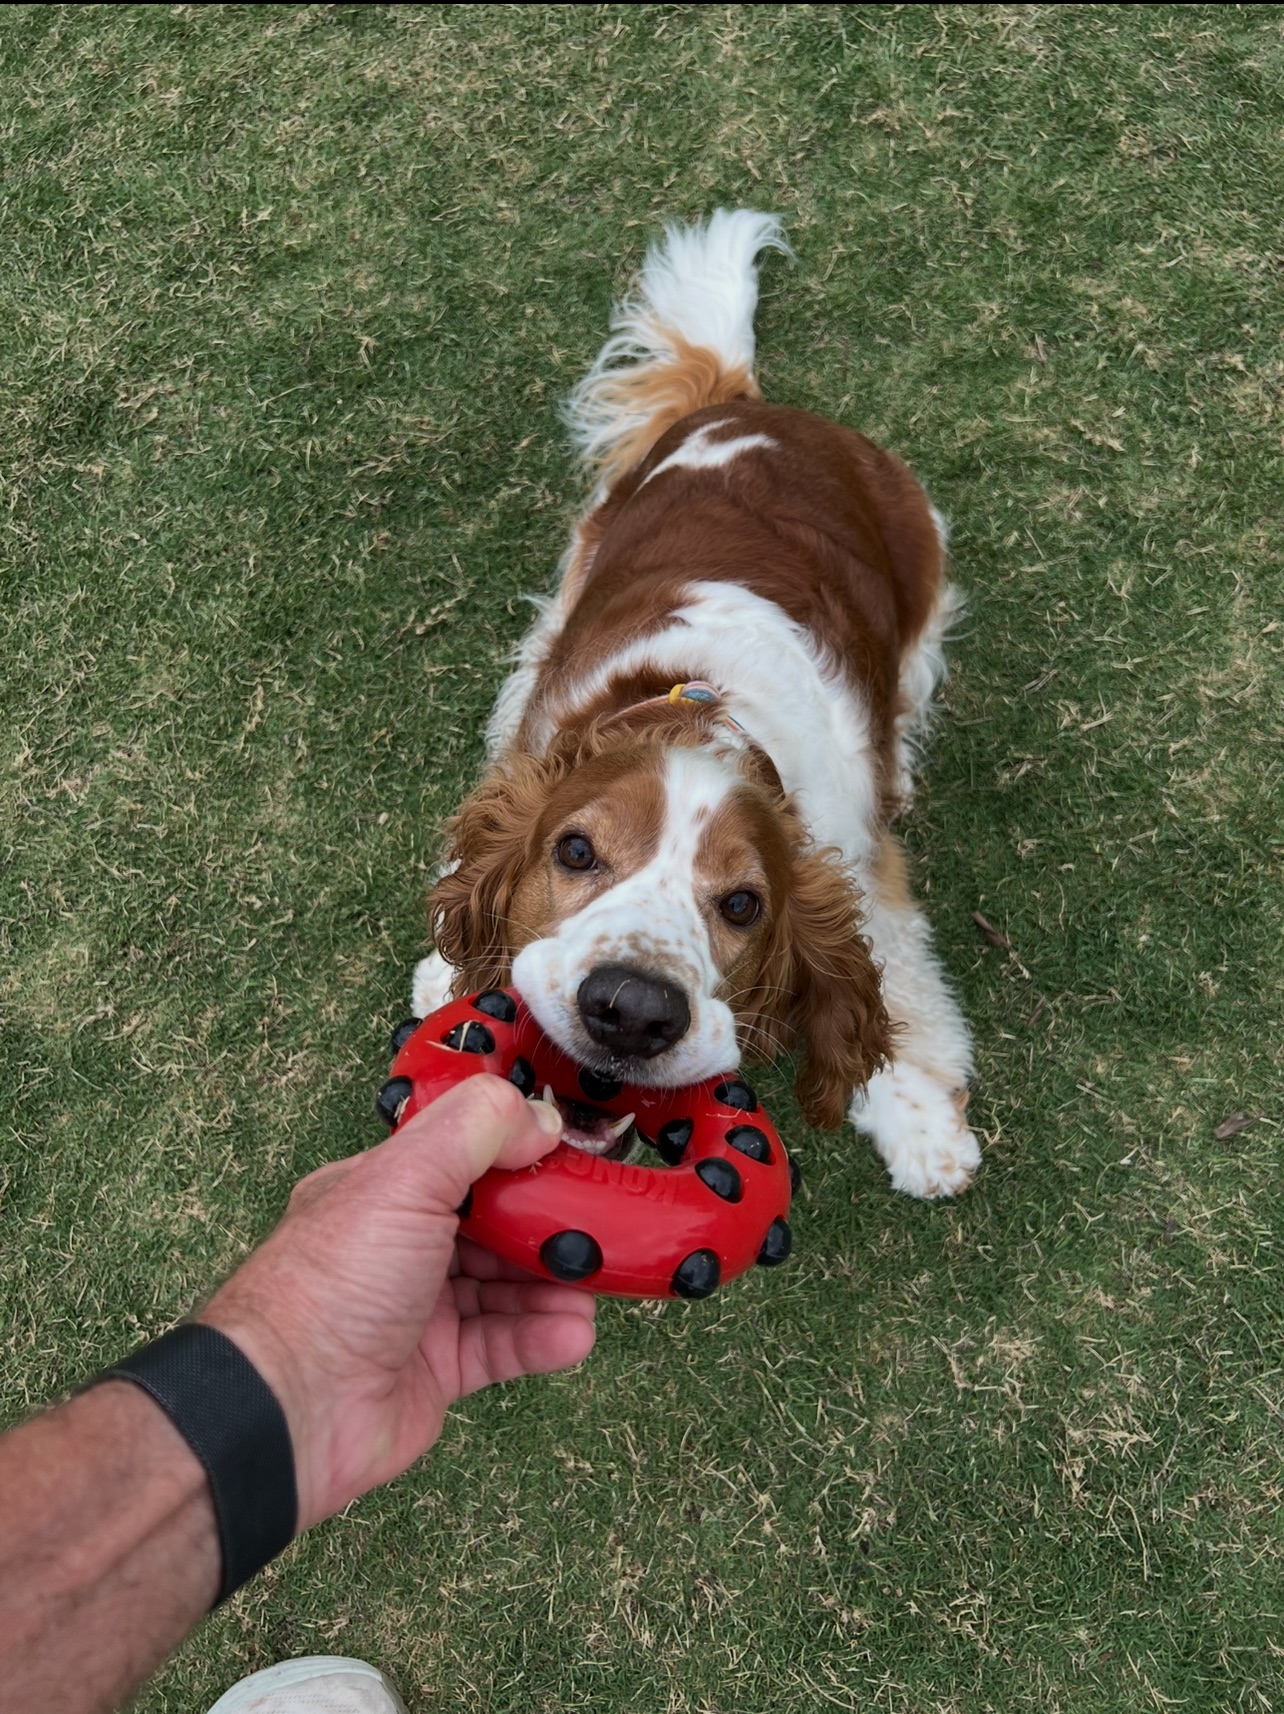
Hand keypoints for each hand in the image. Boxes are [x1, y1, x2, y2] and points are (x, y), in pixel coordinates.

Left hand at [200, 1076, 593, 1529]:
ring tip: (597, 1280)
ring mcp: (419, 1310)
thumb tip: (538, 1117)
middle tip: (601, 1220)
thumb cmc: (331, 1285)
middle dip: (549, 1221)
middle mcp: (401, 1246)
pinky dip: (543, 1336)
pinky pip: (504, 1346)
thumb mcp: (405, 1178)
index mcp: (383, 1190)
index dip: (520, 1155)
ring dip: (555, 1283)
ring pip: (506, 1286)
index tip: (573, 1156)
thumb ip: (476, 1130)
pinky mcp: (438, 1370)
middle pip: (495, 1224)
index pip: (464, 1158)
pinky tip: (573, 1331)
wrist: (290, 1409)